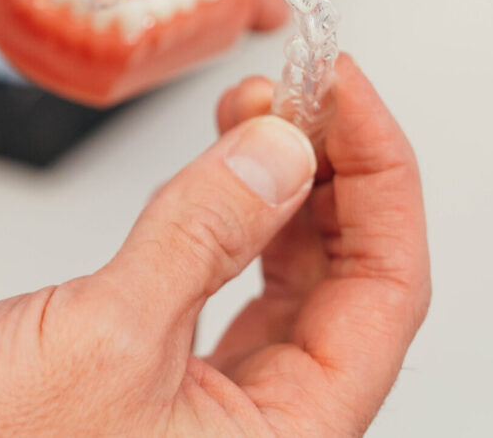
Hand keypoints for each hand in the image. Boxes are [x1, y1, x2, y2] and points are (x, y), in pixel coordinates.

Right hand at [0, 56, 429, 437]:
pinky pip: (235, 282)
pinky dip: (237, 215)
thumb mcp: (106, 334)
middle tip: (301, 88)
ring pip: (294, 276)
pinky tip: (224, 169)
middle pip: (350, 276)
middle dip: (333, 167)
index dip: (380, 175)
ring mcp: (217, 400)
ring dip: (287, 184)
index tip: (345, 91)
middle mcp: (266, 426)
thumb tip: (281, 152)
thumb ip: (203, 233)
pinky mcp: (166, 372)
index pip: (386, 288)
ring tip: (261, 111)